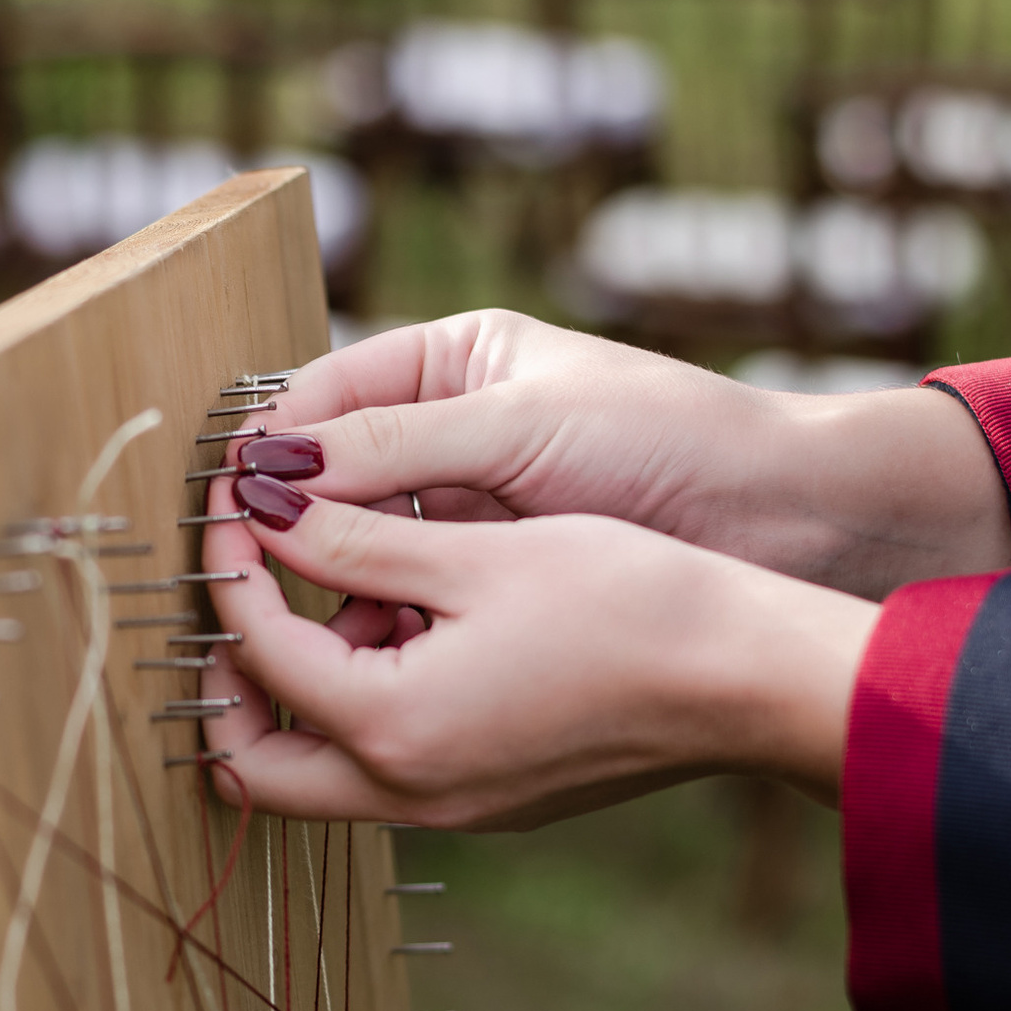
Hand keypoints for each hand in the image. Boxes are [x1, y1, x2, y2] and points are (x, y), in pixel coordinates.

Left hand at [190, 476, 881, 828]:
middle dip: (233, 674)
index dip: (233, 562)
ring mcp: (453, 809)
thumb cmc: (629, 604)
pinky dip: (376, 702)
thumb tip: (258, 511)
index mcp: (390, 729)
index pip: (255, 649)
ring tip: (360, 585)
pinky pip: (393, 765)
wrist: (748, 677)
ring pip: (322, 770)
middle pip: (255, 764)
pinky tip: (426, 620)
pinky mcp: (494, 800)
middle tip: (250, 587)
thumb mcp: (474, 555)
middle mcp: (409, 793)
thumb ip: (349, 540)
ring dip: (312, 683)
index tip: (241, 498)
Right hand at [257, 310, 1010, 599]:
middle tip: (235, 572)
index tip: (224, 497)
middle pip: (333, 476)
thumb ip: (391, 447)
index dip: (269, 446)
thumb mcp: (519, 429)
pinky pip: (414, 596)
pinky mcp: (500, 574)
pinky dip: (385, 621)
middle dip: (290, 522)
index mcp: (454, 359)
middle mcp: (450, 430)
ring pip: (366, 544)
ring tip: (294, 623)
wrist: (786, 519)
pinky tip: (364, 651)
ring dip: (334, 581)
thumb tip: (268, 470)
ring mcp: (473, 505)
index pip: (323, 394)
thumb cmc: (667, 440)